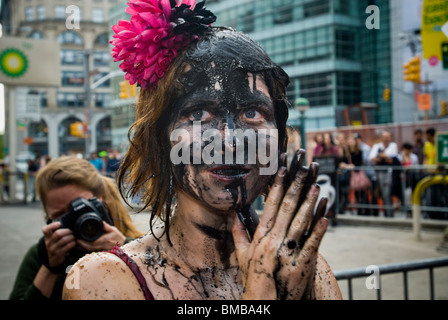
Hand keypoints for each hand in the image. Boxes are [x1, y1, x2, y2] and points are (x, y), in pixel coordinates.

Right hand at [42, 221, 75, 267]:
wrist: (52, 261)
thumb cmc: (55, 245)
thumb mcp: (53, 239)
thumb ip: (56, 232)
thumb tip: (68, 223)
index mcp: (47, 237)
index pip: (45, 229)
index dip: (52, 225)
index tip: (59, 223)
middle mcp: (48, 243)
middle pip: (58, 233)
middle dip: (68, 231)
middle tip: (72, 232)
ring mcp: (53, 249)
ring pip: (64, 240)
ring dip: (71, 237)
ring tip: (74, 237)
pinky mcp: (58, 254)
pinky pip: (67, 246)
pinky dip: (73, 243)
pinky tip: (74, 243)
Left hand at [77, 222, 125, 251]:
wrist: (123, 245)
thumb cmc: (118, 237)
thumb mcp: (114, 230)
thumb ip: (107, 227)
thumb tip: (101, 222)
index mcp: (105, 240)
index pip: (93, 242)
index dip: (84, 242)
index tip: (78, 239)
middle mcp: (102, 246)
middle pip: (89, 247)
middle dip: (81, 245)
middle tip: (75, 241)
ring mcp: (101, 250)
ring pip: (90, 250)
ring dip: (82, 248)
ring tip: (76, 244)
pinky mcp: (100, 251)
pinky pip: (91, 251)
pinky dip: (85, 249)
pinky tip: (81, 247)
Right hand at [232, 149, 328, 299]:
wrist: (264, 302)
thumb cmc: (254, 279)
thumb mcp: (242, 256)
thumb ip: (239, 235)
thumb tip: (233, 216)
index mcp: (261, 236)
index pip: (270, 205)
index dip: (276, 186)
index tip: (282, 170)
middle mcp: (274, 240)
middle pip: (286, 208)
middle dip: (295, 187)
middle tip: (302, 170)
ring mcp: (288, 251)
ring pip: (300, 222)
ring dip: (309, 203)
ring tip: (316, 186)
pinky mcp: (301, 264)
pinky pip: (311, 243)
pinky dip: (319, 229)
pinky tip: (326, 216)